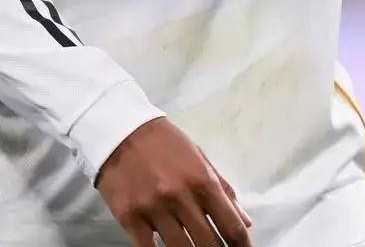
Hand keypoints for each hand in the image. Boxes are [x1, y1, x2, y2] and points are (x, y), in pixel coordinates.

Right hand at [95, 116, 252, 246]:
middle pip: (208, 244)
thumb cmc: (164, 142)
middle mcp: (180, 196)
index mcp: (201, 180)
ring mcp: (154, 208)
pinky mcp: (130, 217)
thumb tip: (244, 220)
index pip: (231, 226)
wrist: (120, 129)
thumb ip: (222, 188)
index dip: (242, 246)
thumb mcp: (198, 156)